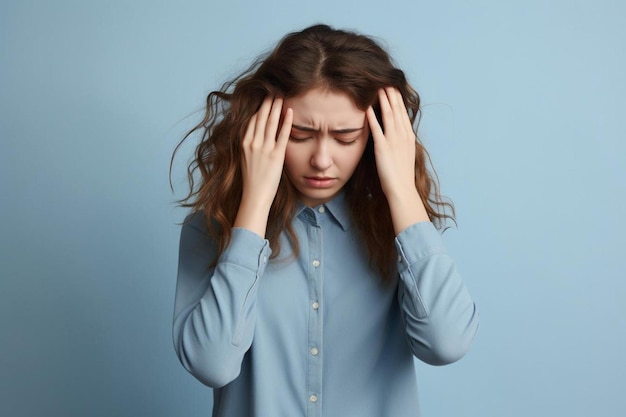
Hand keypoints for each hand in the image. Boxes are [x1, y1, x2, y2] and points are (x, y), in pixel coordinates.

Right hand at [234, 97, 292, 236]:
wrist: (254, 196)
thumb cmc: (252, 181)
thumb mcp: (246, 159)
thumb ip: (251, 147)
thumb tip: (257, 139)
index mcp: (244, 143)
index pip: (252, 120)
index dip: (259, 108)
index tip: (265, 99)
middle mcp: (253, 143)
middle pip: (261, 117)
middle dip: (268, 103)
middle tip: (274, 91)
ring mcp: (264, 149)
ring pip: (270, 122)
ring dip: (276, 108)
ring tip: (281, 96)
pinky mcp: (276, 155)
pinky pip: (282, 135)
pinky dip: (286, 122)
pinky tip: (290, 112)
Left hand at [367, 87, 416, 198]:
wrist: (402, 189)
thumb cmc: (401, 175)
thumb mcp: (405, 154)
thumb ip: (400, 143)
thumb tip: (395, 136)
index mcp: (409, 137)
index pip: (403, 113)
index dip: (397, 99)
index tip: (393, 87)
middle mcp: (403, 135)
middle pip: (397, 110)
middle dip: (391, 94)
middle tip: (386, 80)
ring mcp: (394, 141)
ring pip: (389, 115)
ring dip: (383, 100)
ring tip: (377, 87)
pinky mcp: (383, 147)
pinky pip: (376, 128)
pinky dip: (372, 116)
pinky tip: (367, 107)